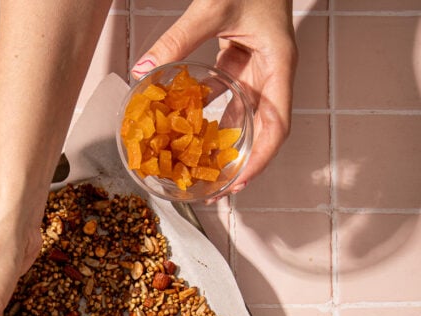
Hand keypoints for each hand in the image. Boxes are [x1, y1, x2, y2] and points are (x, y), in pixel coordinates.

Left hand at [131, 0, 297, 196]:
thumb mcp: (214, 5)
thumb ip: (179, 39)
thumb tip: (144, 69)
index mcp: (279, 66)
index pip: (276, 127)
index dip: (260, 160)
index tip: (239, 183)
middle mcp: (271, 72)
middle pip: (260, 130)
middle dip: (239, 163)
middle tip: (214, 189)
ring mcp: (256, 66)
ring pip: (240, 115)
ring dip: (220, 141)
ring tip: (198, 166)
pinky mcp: (240, 58)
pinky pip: (223, 93)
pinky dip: (204, 109)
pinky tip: (183, 123)